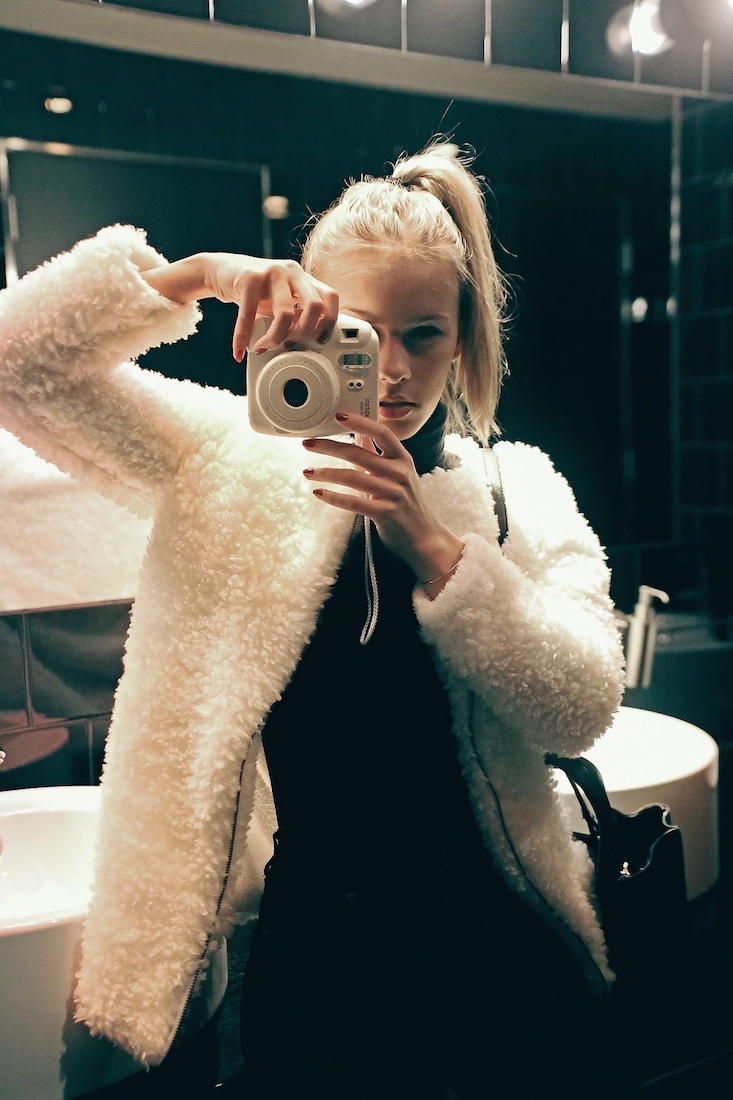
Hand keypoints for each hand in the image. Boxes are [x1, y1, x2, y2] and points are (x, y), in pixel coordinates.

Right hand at [141, 254, 338, 361]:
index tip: (318, 340)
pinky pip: (250, 315)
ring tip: (262, 347)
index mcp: (303, 279)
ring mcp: (272, 272)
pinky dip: (243, 337)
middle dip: (303, 333)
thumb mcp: (279, 302)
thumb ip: (294, 316)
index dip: (329, 322)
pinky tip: (239, 350)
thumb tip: (304, 345)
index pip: (331, 298)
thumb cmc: (253, 291)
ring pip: (286, 314)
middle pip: (314, 306)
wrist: (219, 271)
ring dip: (274, 338)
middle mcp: (292, 272)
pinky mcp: (250, 278)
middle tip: (288, 345)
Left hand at [302, 413, 463, 594]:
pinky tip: (319, 493)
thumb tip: (359, 431)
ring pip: (352, 477)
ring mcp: (394, 493)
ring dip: (326, 473)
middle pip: (359, 453)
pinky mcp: (386, 513)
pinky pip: (354, 502)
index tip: (337, 415)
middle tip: (308, 443)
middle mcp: (400, 473)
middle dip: (329, 447)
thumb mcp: (396, 474)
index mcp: (402, 459)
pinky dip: (333, 496)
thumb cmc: (405, 504)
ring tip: (307, 472)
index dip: (359, 422)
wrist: (424, 538)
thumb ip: (377, 455)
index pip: (381, 432)